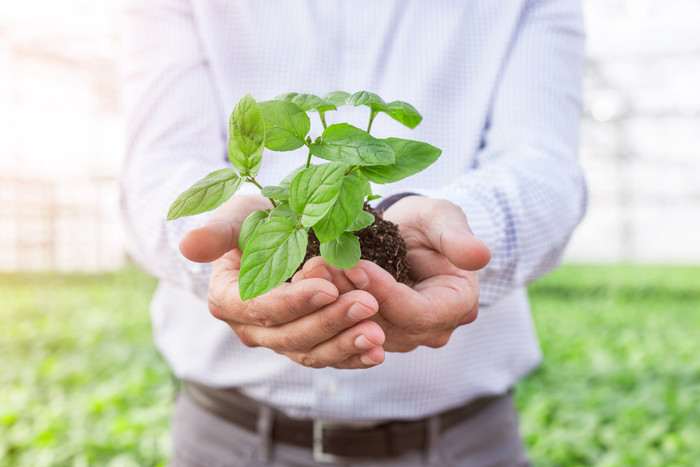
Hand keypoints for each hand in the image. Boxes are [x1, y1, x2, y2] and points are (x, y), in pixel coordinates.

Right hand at [179, 195, 385, 368]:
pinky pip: (328, 358)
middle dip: (330, 321)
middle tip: (367, 304)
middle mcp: (250, 328)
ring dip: (345, 345)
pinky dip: (353, 357)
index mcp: (228, 300)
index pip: (260, 308)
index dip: (294, 301)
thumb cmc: (256, 220)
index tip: (328, 287)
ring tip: (377, 333)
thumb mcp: (237, 215)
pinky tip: (378, 353)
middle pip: (290, 334)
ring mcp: (278, 340)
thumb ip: (217, 231)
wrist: (277, 233)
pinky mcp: (305, 345)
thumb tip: (188, 245)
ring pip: (311, 352)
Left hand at [303, 196, 490, 351]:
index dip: (382, 292)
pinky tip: (308, 283)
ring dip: (333, 302)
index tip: (353, 265)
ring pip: (363, 329)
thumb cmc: (429, 221)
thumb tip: (481, 256)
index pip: (415, 313)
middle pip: (386, 325)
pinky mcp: (379, 331)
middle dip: (350, 297)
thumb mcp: (444, 218)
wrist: (411, 232)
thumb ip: (456, 238)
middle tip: (319, 268)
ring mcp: (405, 335)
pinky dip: (329, 306)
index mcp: (457, 305)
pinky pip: (351, 327)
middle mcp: (433, 329)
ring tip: (311, 271)